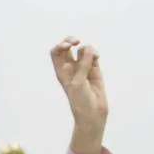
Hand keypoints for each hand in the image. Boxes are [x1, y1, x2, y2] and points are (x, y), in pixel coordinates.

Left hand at [49, 37, 107, 153]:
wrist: (92, 112)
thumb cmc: (80, 100)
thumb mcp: (78, 82)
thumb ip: (82, 65)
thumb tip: (88, 49)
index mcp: (61, 71)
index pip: (56, 52)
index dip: (61, 45)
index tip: (69, 46)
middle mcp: (70, 68)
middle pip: (67, 47)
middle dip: (71, 41)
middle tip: (76, 41)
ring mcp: (83, 68)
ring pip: (82, 50)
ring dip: (87, 49)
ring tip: (92, 56)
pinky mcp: (95, 69)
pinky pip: (93, 56)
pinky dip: (95, 53)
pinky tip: (97, 57)